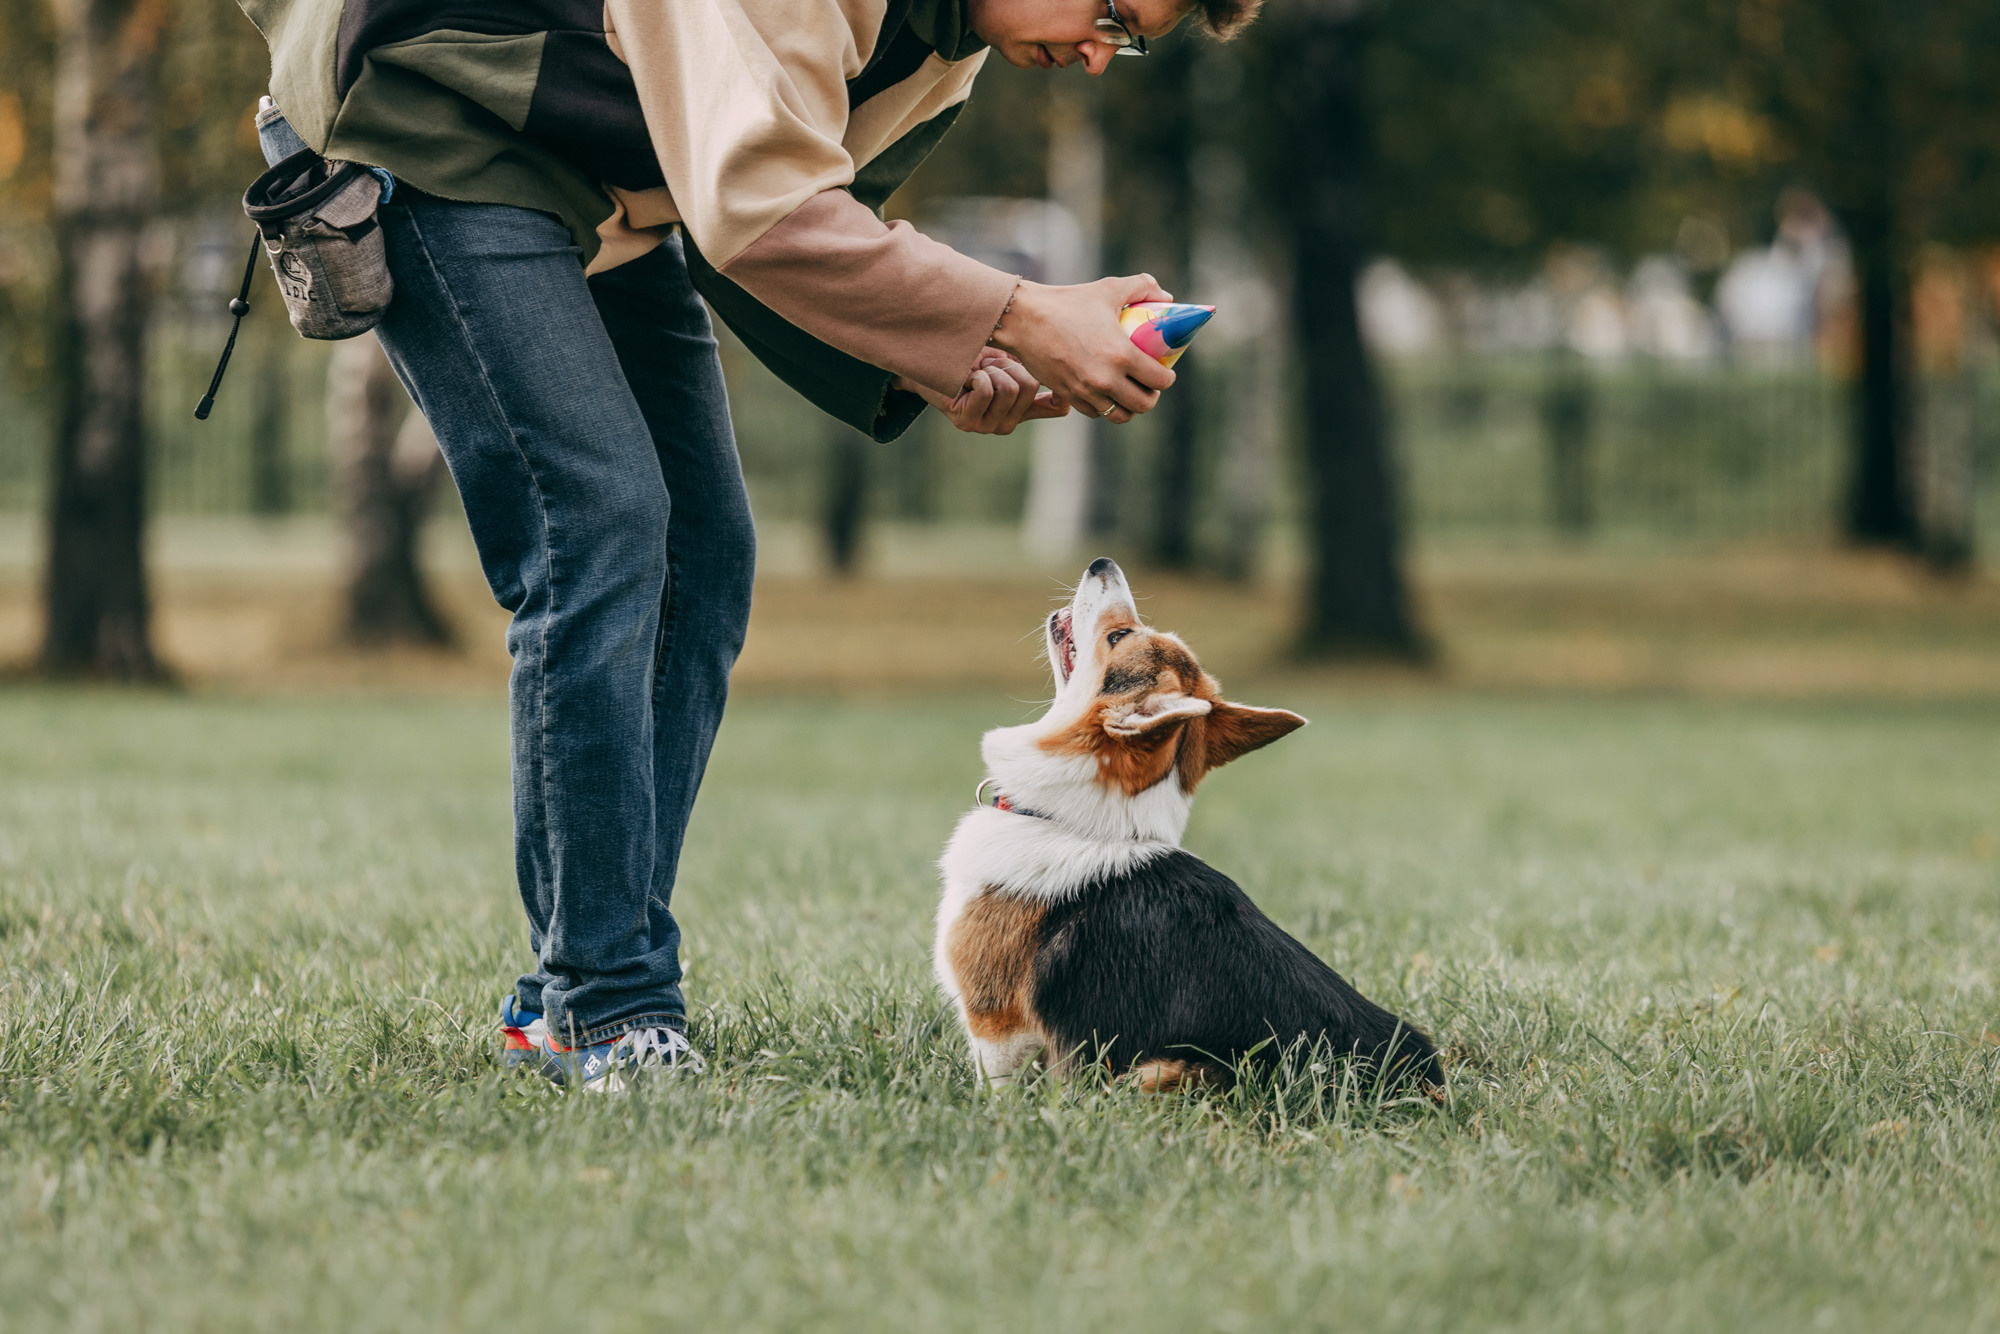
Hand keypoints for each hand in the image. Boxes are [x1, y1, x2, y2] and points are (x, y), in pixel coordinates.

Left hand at [899, 351, 1068, 435]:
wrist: (930, 364)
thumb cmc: (967, 359)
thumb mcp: (1004, 360)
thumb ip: (1028, 368)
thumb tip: (1062, 376)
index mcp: (1021, 409)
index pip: (1057, 408)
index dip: (1061, 392)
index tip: (1057, 376)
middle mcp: (1008, 423)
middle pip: (1030, 384)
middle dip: (1008, 365)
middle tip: (987, 366)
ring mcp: (988, 426)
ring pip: (1009, 387)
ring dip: (990, 370)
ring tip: (974, 373)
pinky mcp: (968, 422)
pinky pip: (987, 390)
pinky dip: (976, 375)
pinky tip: (965, 380)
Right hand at [986, 275, 1177, 423]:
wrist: (1024, 319)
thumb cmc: (1067, 302)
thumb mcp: (1109, 288)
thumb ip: (1142, 286)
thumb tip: (1166, 297)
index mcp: (1122, 355)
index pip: (1160, 381)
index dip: (1167, 378)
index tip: (1165, 371)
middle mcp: (1106, 380)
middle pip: (1143, 405)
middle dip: (1151, 396)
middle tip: (1149, 383)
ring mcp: (1086, 391)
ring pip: (1120, 416)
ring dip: (1129, 406)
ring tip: (1129, 392)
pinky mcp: (1068, 396)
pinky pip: (1095, 412)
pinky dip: (1105, 406)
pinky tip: (1105, 392)